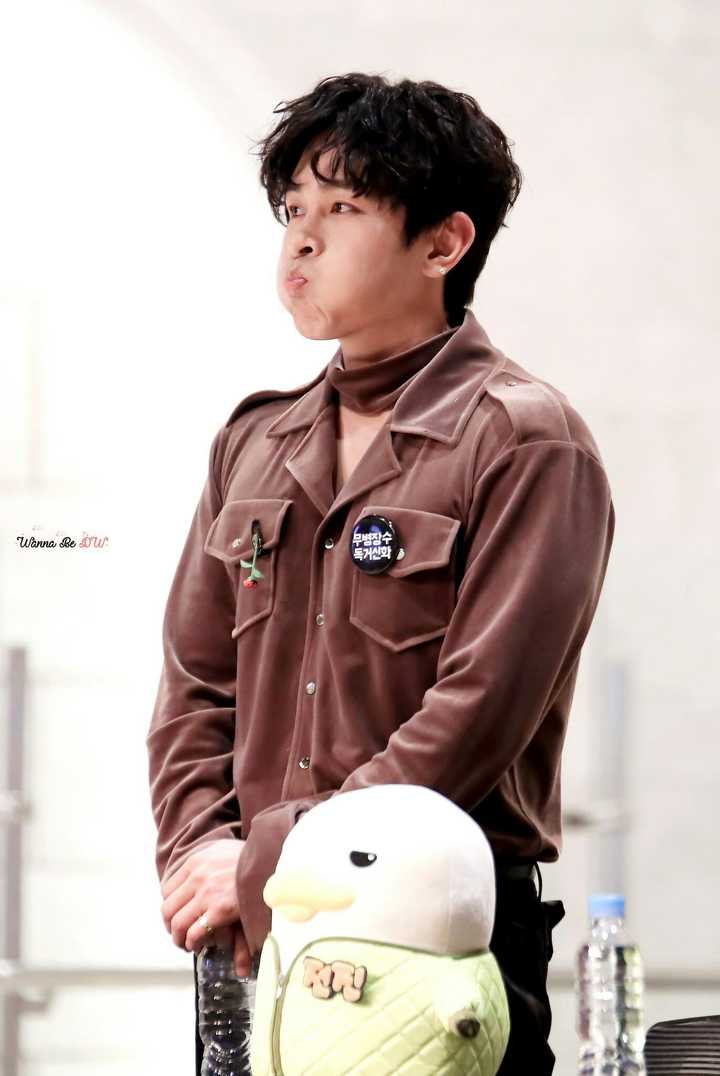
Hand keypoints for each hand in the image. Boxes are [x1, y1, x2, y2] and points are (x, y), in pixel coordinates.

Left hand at [160, 838, 245, 957]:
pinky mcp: (221, 909)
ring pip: (177, 923)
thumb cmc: (251, 856)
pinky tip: (198, 945)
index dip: (170, 907)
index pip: (167, 889)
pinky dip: (192, 942)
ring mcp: (208, 893)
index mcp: (196, 861)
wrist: (273, 859)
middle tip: (179, 934)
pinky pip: (194, 932)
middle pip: (167, 908)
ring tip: (186, 943)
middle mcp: (198, 876)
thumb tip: (196, 872)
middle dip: (170, 926)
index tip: (177, 915)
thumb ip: (207, 861)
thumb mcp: (224, 850)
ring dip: (178, 938)